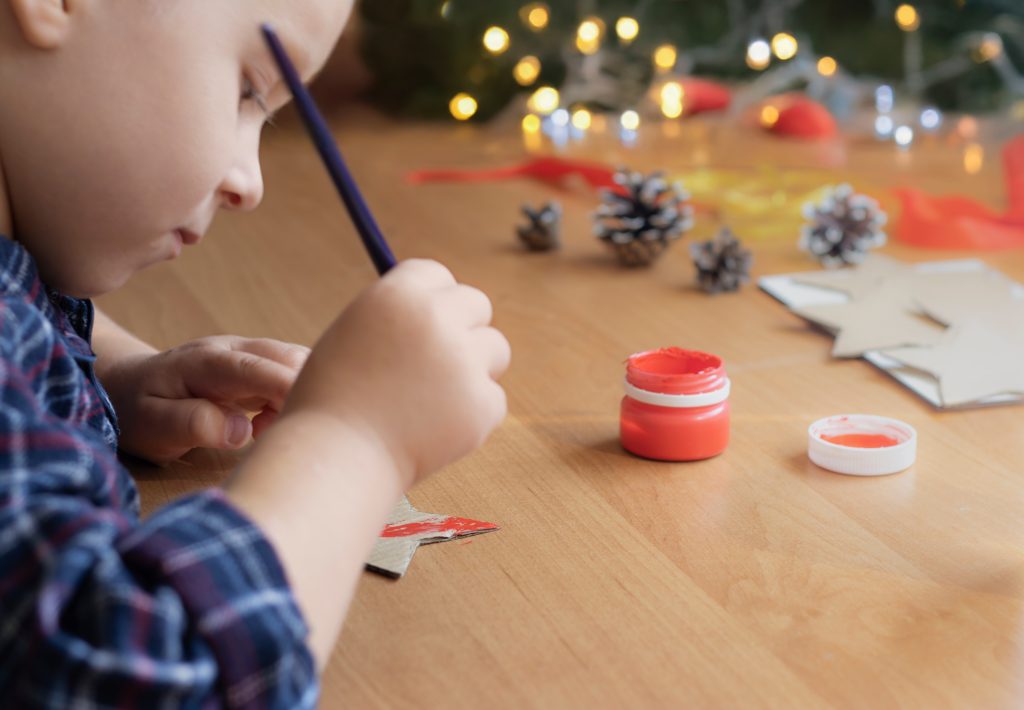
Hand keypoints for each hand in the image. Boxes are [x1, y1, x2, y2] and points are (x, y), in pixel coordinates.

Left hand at [101, 336, 309, 462]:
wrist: (127, 387)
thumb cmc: (139, 410)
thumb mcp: (151, 425)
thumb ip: (192, 424)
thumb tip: (239, 431)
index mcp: (207, 362)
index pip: (257, 368)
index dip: (286, 387)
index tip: (306, 412)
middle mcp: (234, 349)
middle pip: (289, 358)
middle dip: (302, 392)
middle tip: (276, 433)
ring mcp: (248, 354)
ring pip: (297, 362)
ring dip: (300, 395)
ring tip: (264, 428)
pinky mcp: (257, 365)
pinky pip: (292, 372)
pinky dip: (295, 396)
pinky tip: (265, 422)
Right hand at [281, 259, 510, 487]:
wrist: (336, 458)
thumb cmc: (332, 402)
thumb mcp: (351, 336)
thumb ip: (396, 317)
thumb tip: (439, 306)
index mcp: (397, 295)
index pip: (436, 274)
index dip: (431, 299)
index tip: (423, 324)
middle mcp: (435, 319)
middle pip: (476, 303)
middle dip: (463, 328)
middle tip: (437, 362)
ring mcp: (463, 361)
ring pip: (494, 349)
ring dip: (474, 368)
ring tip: (432, 399)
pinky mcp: (482, 404)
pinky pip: (492, 398)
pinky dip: (472, 414)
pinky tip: (434, 429)